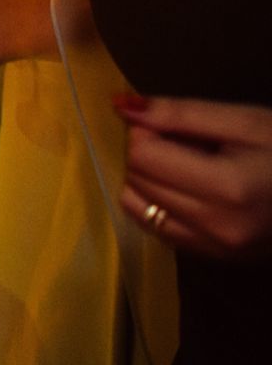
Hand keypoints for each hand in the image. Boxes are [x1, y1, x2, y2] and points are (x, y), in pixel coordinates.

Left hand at [119, 94, 271, 257]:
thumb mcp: (244, 121)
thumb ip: (179, 113)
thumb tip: (121, 105)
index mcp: (228, 189)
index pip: (142, 157)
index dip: (144, 132)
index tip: (168, 124)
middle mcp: (218, 227)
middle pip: (137, 182)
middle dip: (145, 155)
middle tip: (183, 143)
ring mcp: (216, 249)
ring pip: (138, 208)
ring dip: (146, 181)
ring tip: (185, 165)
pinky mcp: (215, 259)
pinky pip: (157, 228)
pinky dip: (157, 204)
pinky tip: (188, 188)